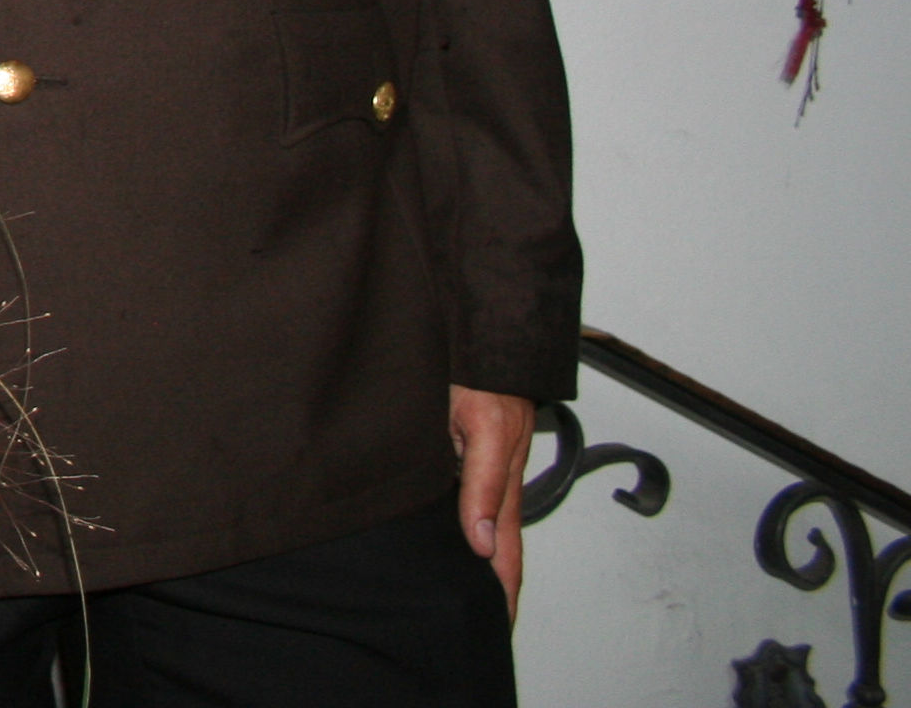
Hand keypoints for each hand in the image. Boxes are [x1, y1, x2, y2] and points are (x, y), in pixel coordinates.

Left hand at [450, 385, 533, 618]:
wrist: (489, 340)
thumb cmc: (487, 380)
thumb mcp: (485, 432)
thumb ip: (484, 485)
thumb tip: (481, 543)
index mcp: (503, 485)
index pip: (505, 552)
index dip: (503, 591)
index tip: (502, 626)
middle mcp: (498, 480)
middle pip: (500, 544)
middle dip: (497, 584)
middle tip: (488, 621)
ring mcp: (488, 465)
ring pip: (487, 521)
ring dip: (485, 557)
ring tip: (472, 589)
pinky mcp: (474, 447)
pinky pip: (476, 495)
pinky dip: (472, 523)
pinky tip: (460, 531)